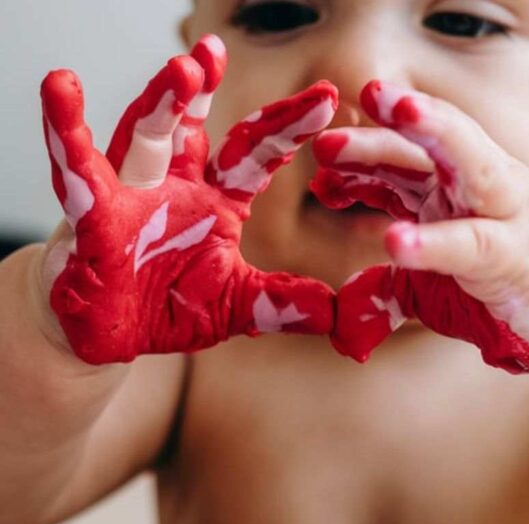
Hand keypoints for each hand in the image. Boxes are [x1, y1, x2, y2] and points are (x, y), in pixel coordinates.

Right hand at [41, 37, 337, 363]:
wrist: (111, 335)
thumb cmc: (168, 309)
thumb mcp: (235, 308)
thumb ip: (281, 304)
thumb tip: (336, 312)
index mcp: (215, 203)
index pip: (255, 155)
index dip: (287, 128)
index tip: (328, 100)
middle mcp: (175, 187)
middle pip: (194, 130)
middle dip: (208, 91)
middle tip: (220, 51)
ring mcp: (132, 197)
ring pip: (143, 137)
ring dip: (161, 103)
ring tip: (182, 69)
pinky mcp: (94, 220)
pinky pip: (80, 176)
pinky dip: (68, 137)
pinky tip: (60, 92)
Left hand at [312, 82, 528, 374]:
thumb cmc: (512, 291)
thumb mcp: (440, 286)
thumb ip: (395, 284)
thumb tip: (347, 297)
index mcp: (459, 194)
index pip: (410, 159)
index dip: (369, 145)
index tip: (322, 137)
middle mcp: (482, 192)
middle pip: (434, 147)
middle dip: (395, 120)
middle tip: (358, 95)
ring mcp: (506, 216)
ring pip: (470, 164)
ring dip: (434, 133)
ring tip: (395, 113)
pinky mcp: (517, 257)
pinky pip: (472, 243)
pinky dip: (435, 242)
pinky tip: (397, 241)